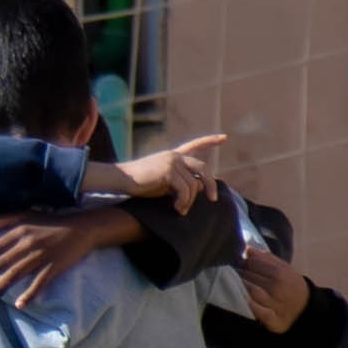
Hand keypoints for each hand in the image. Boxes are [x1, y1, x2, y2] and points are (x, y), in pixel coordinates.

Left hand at [0, 209, 137, 304]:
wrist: (81, 228)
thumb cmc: (52, 222)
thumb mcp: (28, 214)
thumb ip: (6, 218)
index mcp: (21, 230)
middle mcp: (28, 243)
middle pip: (3, 263)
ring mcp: (42, 256)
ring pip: (16, 274)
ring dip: (1, 286)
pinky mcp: (54, 266)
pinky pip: (39, 283)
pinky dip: (29, 294)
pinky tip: (20, 305)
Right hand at [80, 133, 227, 210]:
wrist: (122, 179)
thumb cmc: (140, 183)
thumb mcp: (164, 181)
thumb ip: (181, 181)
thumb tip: (200, 188)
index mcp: (174, 155)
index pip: (195, 145)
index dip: (210, 141)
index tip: (224, 138)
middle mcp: (175, 156)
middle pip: (203, 168)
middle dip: (210, 184)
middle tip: (212, 199)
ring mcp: (172, 161)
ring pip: (193, 185)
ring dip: (189, 201)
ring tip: (181, 210)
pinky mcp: (168, 170)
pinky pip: (185, 190)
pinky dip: (183, 202)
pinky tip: (176, 208)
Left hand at [236, 247, 311, 334]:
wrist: (307, 308)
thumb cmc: (291, 285)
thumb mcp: (284, 268)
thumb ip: (266, 258)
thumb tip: (247, 249)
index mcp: (280, 273)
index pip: (253, 264)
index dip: (244, 263)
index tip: (239, 264)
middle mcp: (278, 289)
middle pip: (250, 278)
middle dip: (240, 275)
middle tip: (233, 275)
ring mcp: (275, 305)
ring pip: (251, 293)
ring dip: (240, 288)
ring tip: (234, 286)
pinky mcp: (274, 320)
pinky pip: (257, 311)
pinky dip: (249, 305)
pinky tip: (243, 301)